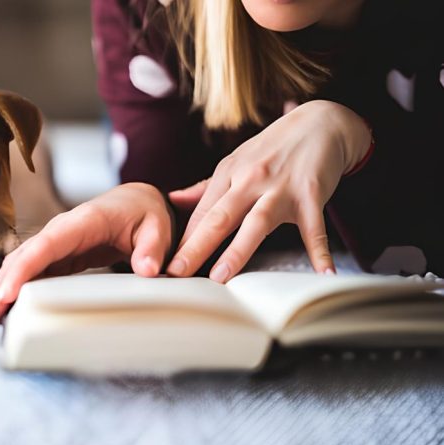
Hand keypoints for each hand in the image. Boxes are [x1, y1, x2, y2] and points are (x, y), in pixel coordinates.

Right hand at [0, 182, 174, 324]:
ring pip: (20, 266)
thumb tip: (146, 270)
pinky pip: (30, 273)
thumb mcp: (157, 228)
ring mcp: (55, 244)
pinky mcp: (55, 257)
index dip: (25, 269)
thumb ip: (153, 248)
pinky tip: (1, 310)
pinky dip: (13, 290)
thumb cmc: (145, 214)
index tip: (7, 294)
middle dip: (0, 287)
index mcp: (83, 222)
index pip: (47, 245)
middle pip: (24, 258)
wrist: (136, 203)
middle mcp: (61, 231)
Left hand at [166, 100, 371, 281]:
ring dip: (238, 250)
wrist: (320, 123)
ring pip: (256, 222)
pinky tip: (322, 273)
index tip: (167, 265)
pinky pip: (314, 229)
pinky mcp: (312, 194)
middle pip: (219, 217)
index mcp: (229, 173)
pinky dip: (319, 251)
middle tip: (177, 272)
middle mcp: (251, 180)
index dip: (184, 240)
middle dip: (196, 246)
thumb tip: (172, 200)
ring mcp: (281, 188)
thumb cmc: (273, 149)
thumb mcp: (236, 162)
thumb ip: (206, 188)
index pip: (201, 213)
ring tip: (221, 276)